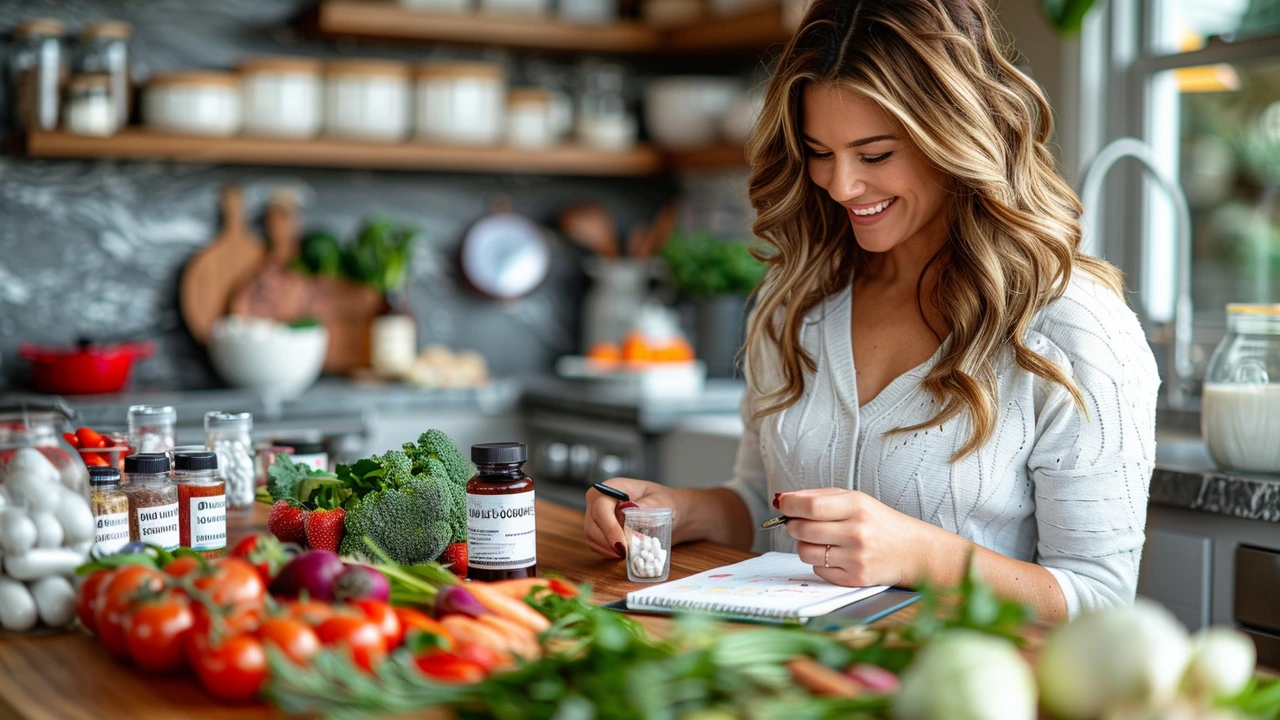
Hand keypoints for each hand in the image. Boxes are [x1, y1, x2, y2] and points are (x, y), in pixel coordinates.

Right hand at [584, 478, 682, 558]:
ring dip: (610, 550)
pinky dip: (610, 553)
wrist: (670, 513)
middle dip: (610, 543)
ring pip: (592, 538)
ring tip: (632, 551)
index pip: (601, 507)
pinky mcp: (599, 531)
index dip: (609, 527)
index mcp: (614, 488)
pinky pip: (596, 546)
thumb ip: (652, 505)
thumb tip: (635, 509)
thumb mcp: (664, 502)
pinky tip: (627, 552)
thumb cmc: (666, 503)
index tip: (623, 545)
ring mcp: (596, 516)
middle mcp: (600, 500)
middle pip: (592, 526)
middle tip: (631, 553)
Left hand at [779, 487, 958, 587]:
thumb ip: (819, 497)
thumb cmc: (879, 522)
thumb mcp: (855, 500)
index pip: (810, 506)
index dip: (789, 505)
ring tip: (822, 540)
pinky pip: (818, 570)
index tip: (782, 505)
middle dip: (793, 525)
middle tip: (800, 523)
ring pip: (805, 552)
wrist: (913, 551)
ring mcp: (856, 558)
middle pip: (802, 529)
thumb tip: (781, 500)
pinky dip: (821, 563)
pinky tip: (836, 556)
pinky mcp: (855, 579)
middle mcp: (857, 532)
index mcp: (856, 506)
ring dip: (805, 545)